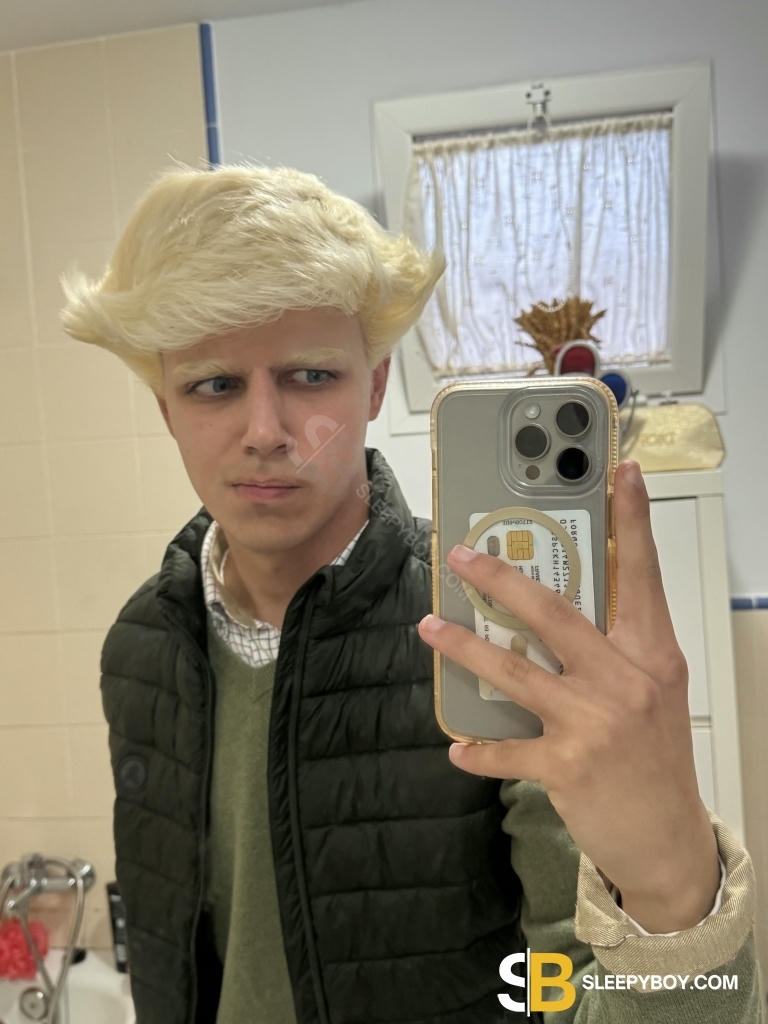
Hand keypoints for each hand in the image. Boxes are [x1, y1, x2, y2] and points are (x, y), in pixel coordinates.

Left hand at [418, 460, 719, 932]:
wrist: (668, 836)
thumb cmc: (657, 756)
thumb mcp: (652, 690)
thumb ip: (615, 648)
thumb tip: (554, 610)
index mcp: (651, 654)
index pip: (642, 576)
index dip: (633, 522)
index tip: (622, 473)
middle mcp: (624, 681)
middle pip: (555, 613)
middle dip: (502, 578)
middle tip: (463, 555)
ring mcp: (593, 723)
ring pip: (514, 671)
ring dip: (465, 648)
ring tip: (430, 627)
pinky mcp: (566, 766)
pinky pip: (506, 751)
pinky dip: (479, 749)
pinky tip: (457, 745)